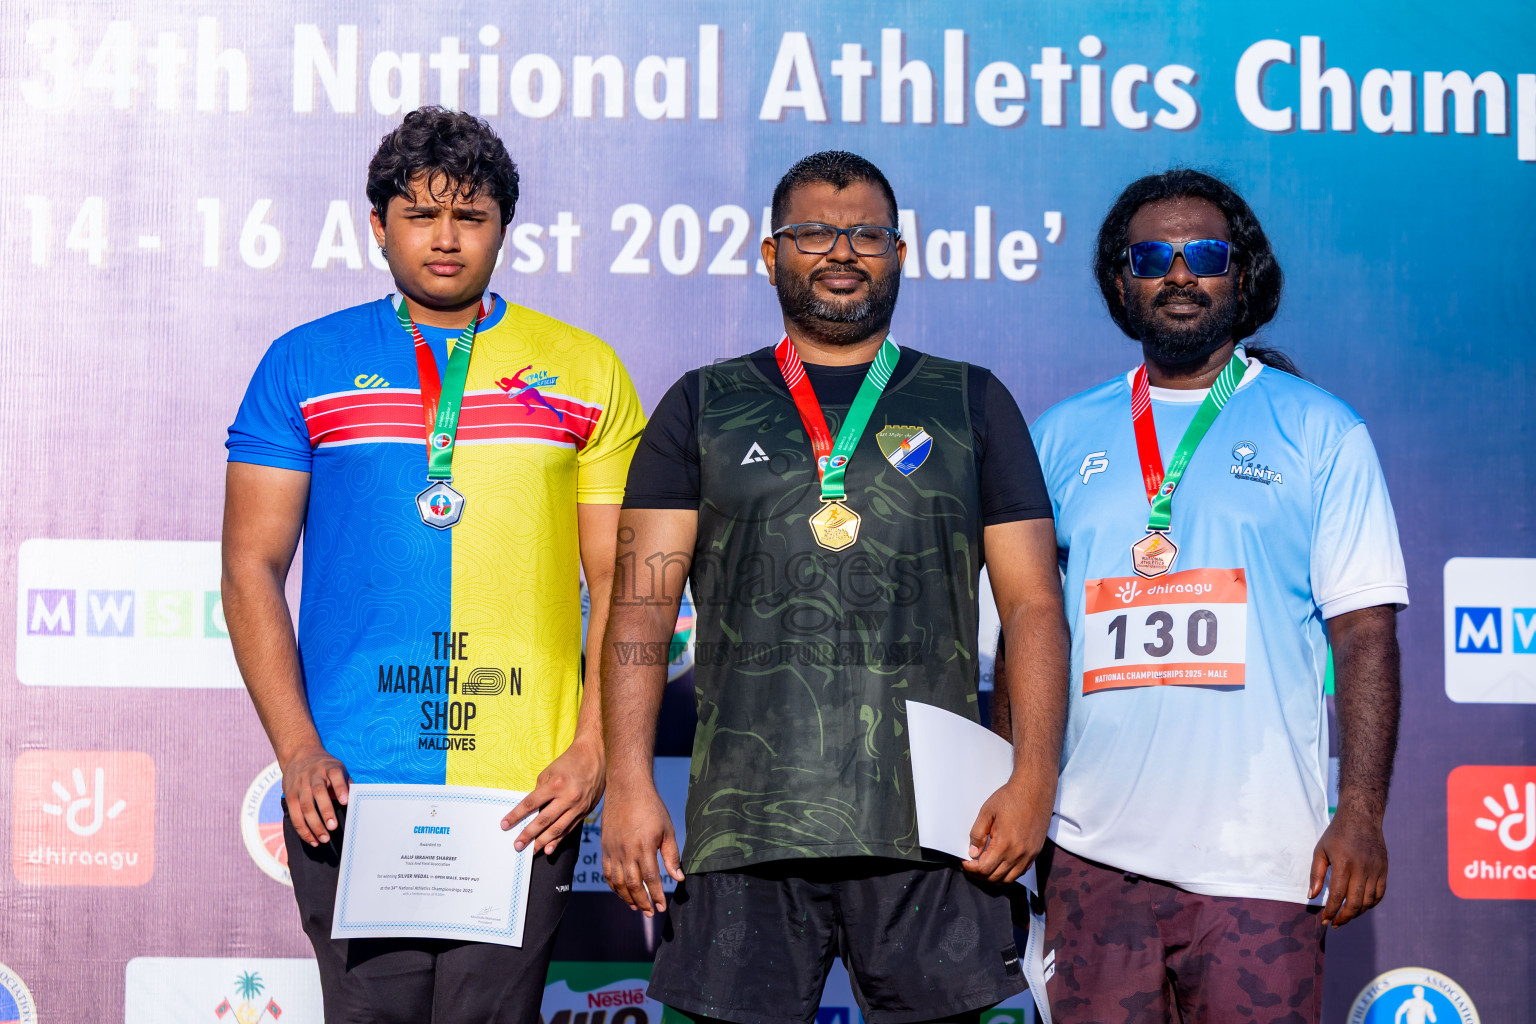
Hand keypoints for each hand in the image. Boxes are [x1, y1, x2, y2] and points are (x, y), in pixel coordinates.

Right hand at [282, 746, 349, 846]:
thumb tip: (357, 802)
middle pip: (318, 793)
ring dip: (314, 825)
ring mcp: (300, 785)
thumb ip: (347, 784)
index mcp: (330, 768)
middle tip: (333, 827)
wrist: (300, 755)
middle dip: (326, 811)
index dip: (340, 788)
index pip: (336, 775)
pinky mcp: (290, 795)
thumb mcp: (338, 769)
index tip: (346, 801)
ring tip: (324, 839)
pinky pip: (295, 814)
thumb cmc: (326, 768)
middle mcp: (314, 775)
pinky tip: (312, 839)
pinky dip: (303, 829)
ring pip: (305, 806)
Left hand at [502, 733, 605, 855]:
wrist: (594, 756)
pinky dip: (559, 840)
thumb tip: (532, 810)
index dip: (516, 815)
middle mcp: (567, 797)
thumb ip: (540, 791)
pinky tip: (549, 849)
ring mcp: (578, 806)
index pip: (531, 803)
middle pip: (543, 820)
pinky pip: (570, 828)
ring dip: (543, 842)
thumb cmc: (568, 762)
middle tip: (517, 845)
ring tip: (531, 851)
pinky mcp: (585, 811)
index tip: (505, 825)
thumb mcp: (549, 772)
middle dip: (528, 835)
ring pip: (557, 829)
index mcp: (555, 784)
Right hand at [600, 782, 683, 915]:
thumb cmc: (651, 807)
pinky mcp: (605, 847)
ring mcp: (613, 850)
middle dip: (642, 902)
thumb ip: (672, 855)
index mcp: (644, 847)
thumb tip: (678, 878)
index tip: (662, 907)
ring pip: (617, 882)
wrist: (626, 788)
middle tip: (650, 913)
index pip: (651, 879)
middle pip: (632, 884)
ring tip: (637, 907)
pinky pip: (607, 873)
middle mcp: (626, 851)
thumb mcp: (667, 830)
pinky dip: (613, 886)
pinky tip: (621, 893)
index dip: (656, 895)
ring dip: (627, 898)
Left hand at [963, 774, 1052, 883]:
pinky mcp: (1036, 852)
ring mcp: (1029, 854)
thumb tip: (973, 852)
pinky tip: (1000, 865)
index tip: (965, 863)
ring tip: (984, 867)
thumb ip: (977, 834)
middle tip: (971, 866)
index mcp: (1005, 844)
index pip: (984, 868)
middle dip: (980, 874)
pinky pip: (1021, 872)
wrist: (1035, 789)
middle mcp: (1019, 853)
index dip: (971, 868)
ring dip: (994, 877)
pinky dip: (1009, 873)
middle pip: (995, 877)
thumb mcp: (987, 812)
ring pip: (1009, 879)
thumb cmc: (1011, 797)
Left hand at [1308, 805, 1387, 927]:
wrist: (1362, 818)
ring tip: (1345, 917)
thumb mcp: (1320, 851)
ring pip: (1368, 902)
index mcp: (1344, 864)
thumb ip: (1316, 875)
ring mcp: (1376, 870)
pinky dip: (1370, 904)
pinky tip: (1360, 908)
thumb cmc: (1337, 834)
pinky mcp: (1384, 870)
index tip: (1325, 920)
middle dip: (1344, 918)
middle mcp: (1362, 869)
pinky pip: (1380, 894)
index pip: (1338, 896)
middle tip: (1335, 924)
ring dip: (1357, 913)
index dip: (1331, 911)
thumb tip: (1312, 896)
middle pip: (1355, 903)